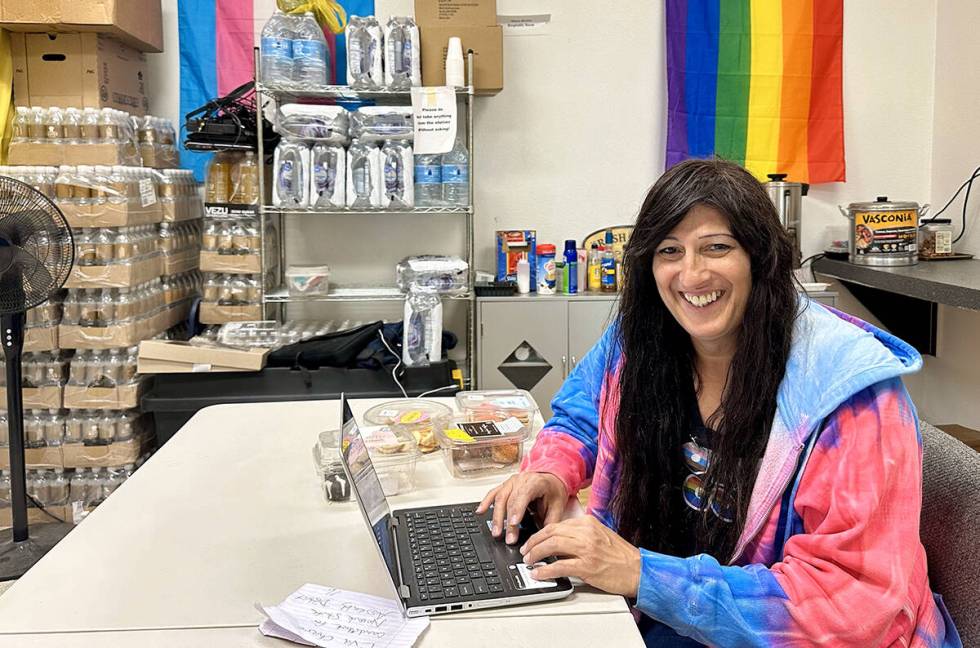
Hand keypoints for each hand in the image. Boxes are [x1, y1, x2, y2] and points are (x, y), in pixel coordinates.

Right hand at [475, 472, 567, 543]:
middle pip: (509, 499)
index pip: (523, 495)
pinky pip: (493, 493)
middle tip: (508, 538)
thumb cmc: (553, 490)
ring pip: (499, 497)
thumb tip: (543, 539)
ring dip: (496, 516)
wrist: (551, 477)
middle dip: (507, 521)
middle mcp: (521, 480)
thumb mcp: (558, 506)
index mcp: (536, 482)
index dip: (518, 509)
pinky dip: (486, 502)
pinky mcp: (505, 486)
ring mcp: (511, 482)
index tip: (514, 523)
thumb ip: (550, 522)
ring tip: (496, 532)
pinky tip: (480, 512)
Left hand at [519, 516, 640, 597]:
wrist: (638, 570)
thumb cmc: (620, 556)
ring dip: (536, 553)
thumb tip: (558, 541)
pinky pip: (559, 566)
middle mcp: (586, 533)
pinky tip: (539, 573)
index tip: (533, 540)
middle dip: (533, 542)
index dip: (541, 533)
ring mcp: (586, 549)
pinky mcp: (587, 566)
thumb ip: (580, 535)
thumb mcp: (600, 536)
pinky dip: (545, 570)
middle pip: (550, 532)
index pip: (557, 524)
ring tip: (529, 560)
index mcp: (588, 523)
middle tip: (526, 550)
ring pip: (552, 545)